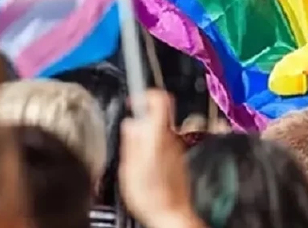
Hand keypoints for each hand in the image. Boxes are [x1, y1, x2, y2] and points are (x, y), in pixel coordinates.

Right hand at [119, 90, 202, 227]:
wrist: (170, 214)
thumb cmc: (150, 195)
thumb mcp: (129, 167)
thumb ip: (131, 141)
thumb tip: (130, 123)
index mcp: (158, 136)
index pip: (160, 99)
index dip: (146, 94)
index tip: (134, 100)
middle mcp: (171, 138)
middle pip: (159, 115)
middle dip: (142, 121)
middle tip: (129, 135)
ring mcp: (177, 148)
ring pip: (160, 131)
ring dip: (147, 136)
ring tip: (135, 156)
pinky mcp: (178, 159)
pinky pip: (164, 145)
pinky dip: (153, 148)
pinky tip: (145, 166)